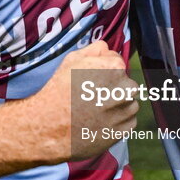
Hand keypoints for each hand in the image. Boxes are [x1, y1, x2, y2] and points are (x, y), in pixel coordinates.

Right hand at [34, 41, 140, 161]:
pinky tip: (99, 122)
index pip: (118, 63)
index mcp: (115, 68)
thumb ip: (95, 50)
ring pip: (129, 104)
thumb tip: (106, 50)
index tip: (93, 80)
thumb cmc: (60, 91)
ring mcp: (126, 111)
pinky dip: (117, 122)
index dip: (104, 70)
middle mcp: (126, 89)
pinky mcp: (124, 130)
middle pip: (126, 84)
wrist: (50, 126)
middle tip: (93, 97)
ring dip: (117, 106)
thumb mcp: (72, 60)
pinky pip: (128, 122)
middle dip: (114, 89)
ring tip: (95, 111)